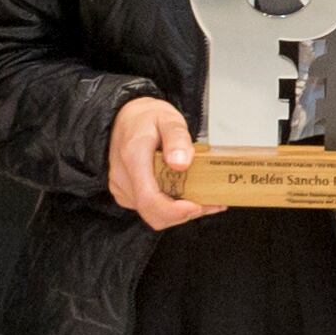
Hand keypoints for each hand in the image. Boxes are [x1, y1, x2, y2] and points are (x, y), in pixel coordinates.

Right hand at [106, 94, 220, 232]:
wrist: (126, 119)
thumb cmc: (147, 118)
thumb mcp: (168, 118)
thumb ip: (177, 138)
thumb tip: (181, 163)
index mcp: (133, 158)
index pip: (149, 199)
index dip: (174, 211)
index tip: (198, 206)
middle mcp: (124, 178)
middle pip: (154, 213)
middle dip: (185, 214)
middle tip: (212, 201)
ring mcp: (123, 189)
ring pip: (155, 215)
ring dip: (182, 212)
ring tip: (205, 198)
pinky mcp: (127, 194)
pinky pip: (151, 210)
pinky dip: (173, 209)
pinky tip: (188, 196)